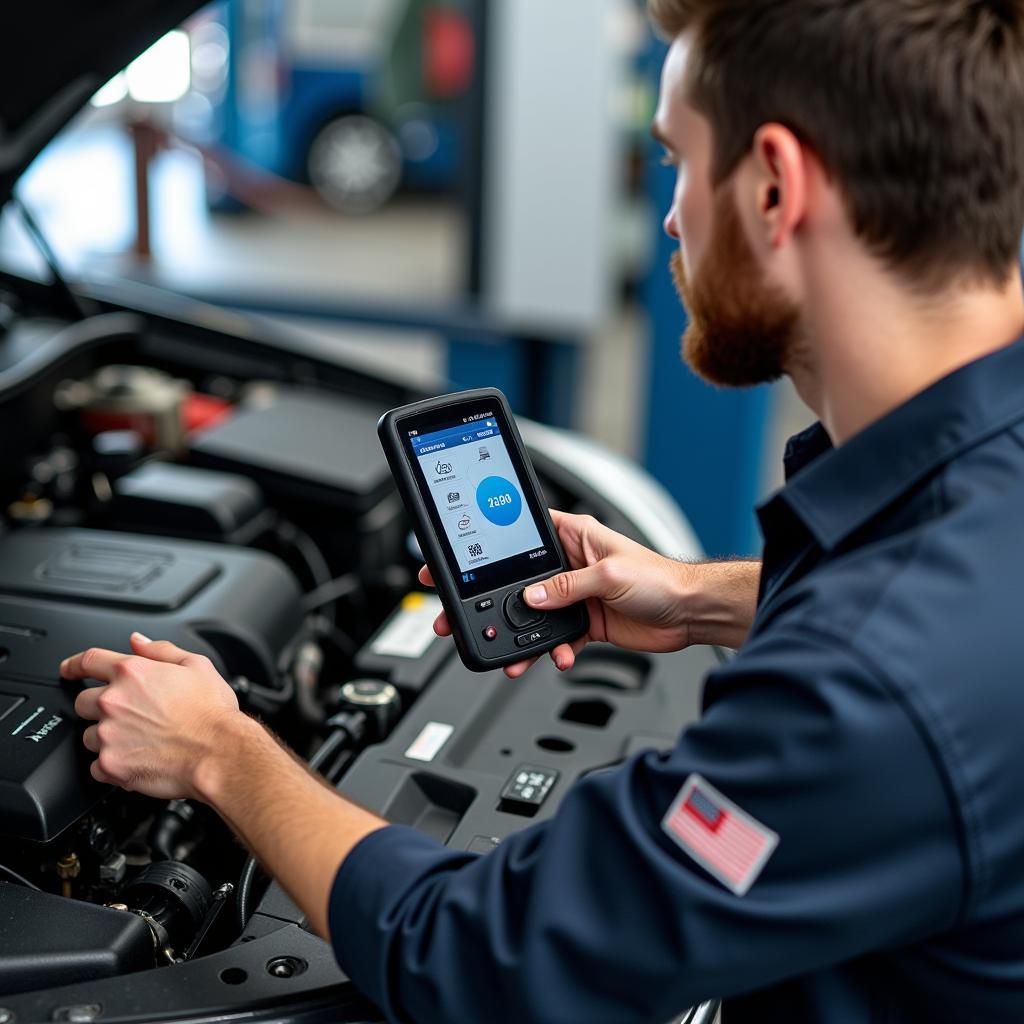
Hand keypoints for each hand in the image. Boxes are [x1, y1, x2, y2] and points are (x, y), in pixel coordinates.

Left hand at [61, 633, 241, 800]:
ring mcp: (109, 734)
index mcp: (133, 673)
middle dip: (99, 706)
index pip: (89, 660)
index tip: (70, 670)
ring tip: (139, 740)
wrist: (219, 753)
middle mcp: (114, 702)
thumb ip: (161, 650)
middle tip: (127, 715)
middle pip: (82, 701)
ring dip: (107, 737)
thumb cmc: (212, 713)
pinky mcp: (111, 764)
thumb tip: (138, 641)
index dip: (75, 664)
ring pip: (89, 735)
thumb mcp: (197, 666)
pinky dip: (111, 764)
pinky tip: (137, 759)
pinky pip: (96, 766)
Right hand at [419, 510, 697, 678]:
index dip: (488, 545)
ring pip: (533, 616)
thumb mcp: (607, 575)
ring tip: (507, 652)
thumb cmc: (661, 578)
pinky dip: (551, 651)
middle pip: (518, 581)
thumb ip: (566, 587)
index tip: (458, 558)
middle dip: (491, 600)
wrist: (690, 612)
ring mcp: (575, 596)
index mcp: (573, 536)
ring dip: (520, 635)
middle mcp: (570, 564)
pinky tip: (554, 657)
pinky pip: (556, 638)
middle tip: (457, 612)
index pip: (520, 536)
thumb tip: (531, 597)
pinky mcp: (585, 623)